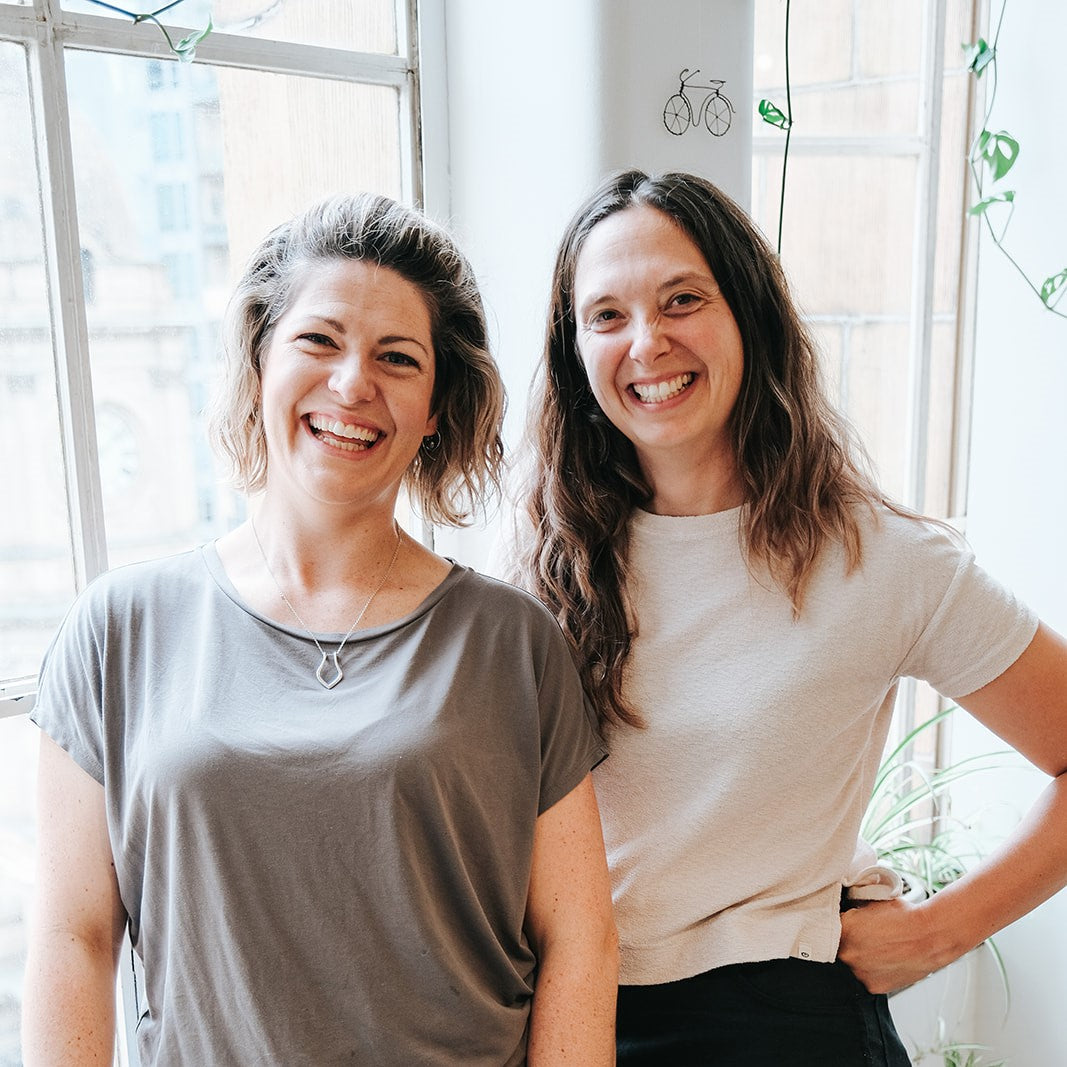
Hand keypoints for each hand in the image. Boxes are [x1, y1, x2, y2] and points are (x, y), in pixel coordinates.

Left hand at [837, 897, 954, 993]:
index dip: (835, 924)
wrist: (930, 936)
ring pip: (850, 965)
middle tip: (862, 936)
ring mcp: (859, 973)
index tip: (842, 923)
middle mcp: (847, 954)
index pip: (826, 926)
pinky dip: (871, 970)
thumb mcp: (870, 901)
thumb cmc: (904, 916)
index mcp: (842, 929)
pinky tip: (882, 960)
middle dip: (846, 942)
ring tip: (875, 949)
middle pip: (836, 948)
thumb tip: (843, 910)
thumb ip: (851, 909)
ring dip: (858, 958)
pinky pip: (864, 977)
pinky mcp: (873, 987)